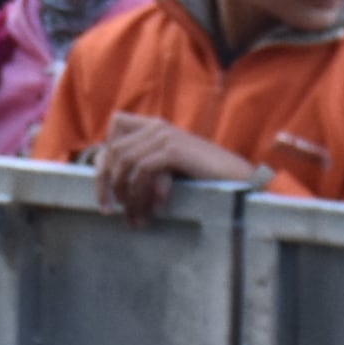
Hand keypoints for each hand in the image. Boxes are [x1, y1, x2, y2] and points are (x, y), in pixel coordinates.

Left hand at [89, 111, 253, 223]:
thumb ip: (146, 171)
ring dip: (124, 194)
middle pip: (113, 150)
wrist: (240, 181)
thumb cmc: (206, 182)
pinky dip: (139, 193)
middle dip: (106, 184)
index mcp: (155, 127)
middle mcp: (157, 126)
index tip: (106, 193)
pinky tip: (149, 212)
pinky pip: (141, 169)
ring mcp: (165, 135)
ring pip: (124, 162)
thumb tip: (114, 192)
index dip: (103, 161)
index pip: (114, 133)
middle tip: (109, 212)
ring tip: (133, 218)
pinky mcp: (174, 149)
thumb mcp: (169, 172)